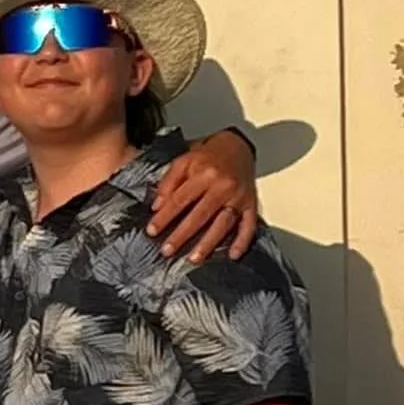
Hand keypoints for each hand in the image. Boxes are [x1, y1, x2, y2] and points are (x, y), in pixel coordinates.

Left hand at [148, 129, 259, 262]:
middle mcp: (223, 186)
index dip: (164, 217)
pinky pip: (249, 224)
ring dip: (208, 243)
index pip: (180, 200)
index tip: (152, 231)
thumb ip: (168, 182)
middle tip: (167, 251)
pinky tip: (233, 255)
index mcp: (204, 174)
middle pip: (200, 215)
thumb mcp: (184, 161)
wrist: (237, 146)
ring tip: (194, 258)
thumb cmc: (208, 156)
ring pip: (223, 224)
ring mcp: (239, 197)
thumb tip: (156, 206)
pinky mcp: (251, 203)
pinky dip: (242, 241)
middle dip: (182, 235)